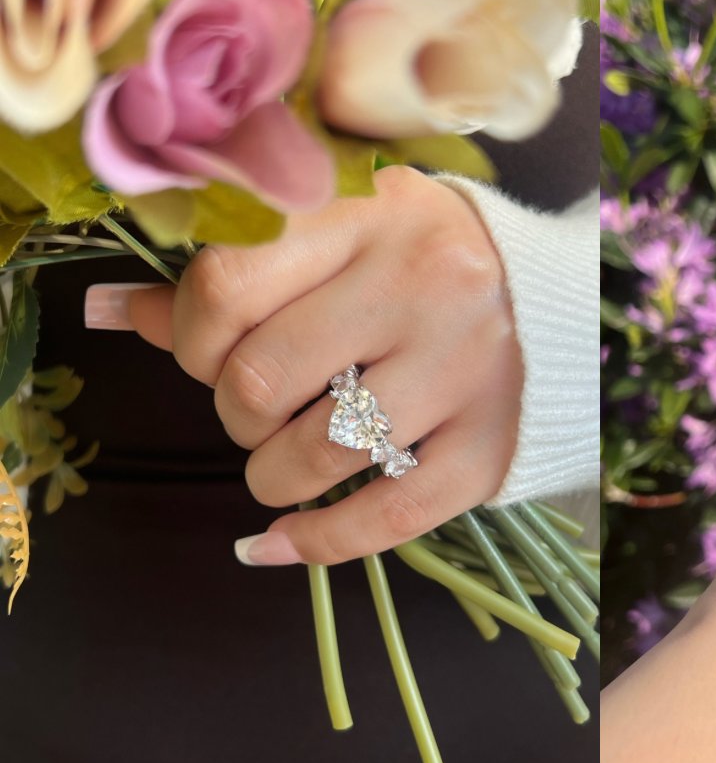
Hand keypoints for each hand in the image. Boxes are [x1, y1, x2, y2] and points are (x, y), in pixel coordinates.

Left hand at [110, 166, 522, 564]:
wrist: (554, 297)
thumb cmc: (422, 261)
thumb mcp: (338, 236)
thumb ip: (233, 272)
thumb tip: (113, 312)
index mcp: (368, 219)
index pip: (226, 286)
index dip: (190, 340)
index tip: (210, 352)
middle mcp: (423, 286)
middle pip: (261, 380)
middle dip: (232, 412)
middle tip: (254, 407)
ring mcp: (465, 369)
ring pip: (317, 454)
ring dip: (268, 476)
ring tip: (277, 463)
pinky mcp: (492, 444)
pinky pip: (387, 517)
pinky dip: (317, 543)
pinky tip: (278, 542)